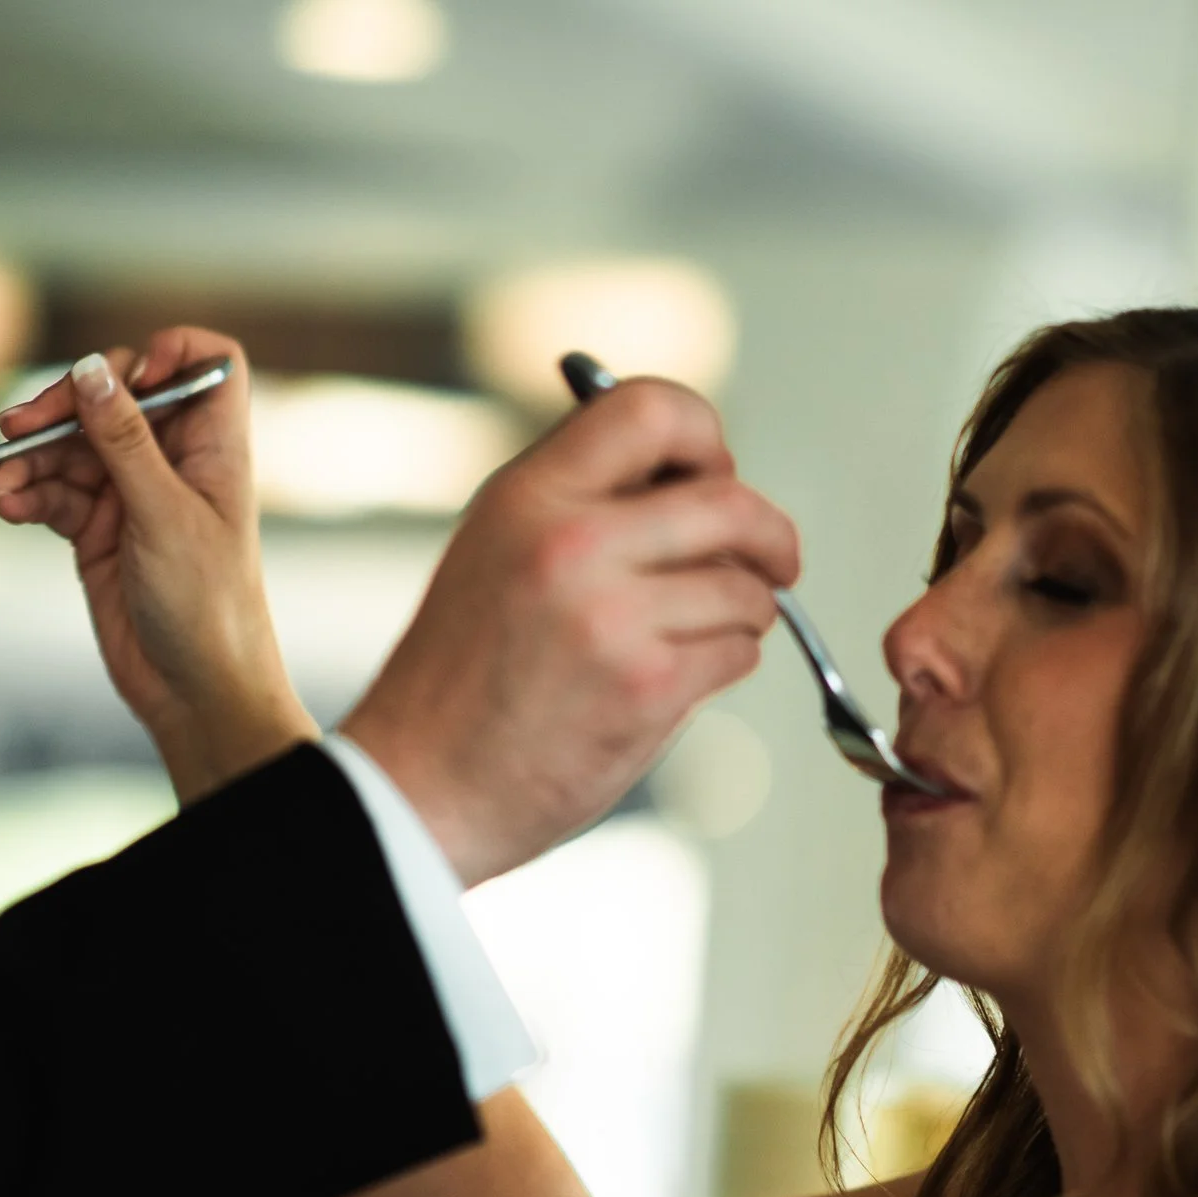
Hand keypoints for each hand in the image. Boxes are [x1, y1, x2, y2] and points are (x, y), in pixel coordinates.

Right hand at [0, 329, 316, 802]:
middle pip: (115, 398)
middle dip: (64, 407)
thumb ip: (125, 440)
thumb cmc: (208, 607)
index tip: (130, 373)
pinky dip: (26, 494)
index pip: (206, 364)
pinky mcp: (97, 531)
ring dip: (29, 460)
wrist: (195, 693)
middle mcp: (173, 462)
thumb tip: (94, 367)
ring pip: (72, 448)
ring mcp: (132, 495)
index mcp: (214, 448)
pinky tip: (4, 506)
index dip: (170, 353)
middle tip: (16, 427)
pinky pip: (52, 493)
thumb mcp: (165, 515)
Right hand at [341, 377, 799, 884]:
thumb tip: (695, 473)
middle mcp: (570, 542)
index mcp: (528, 495)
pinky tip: (681, 678)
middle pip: (729, 501)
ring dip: (747, 612)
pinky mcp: (646, 687)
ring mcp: (612, 617)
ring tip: (704, 634)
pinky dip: (728, 662)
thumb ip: (580, 502)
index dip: (704, 434)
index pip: (648, 407)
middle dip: (770, 533)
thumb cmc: (463, 677)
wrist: (420, 788)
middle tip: (777, 559)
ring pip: (744, 587)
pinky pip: (737, 651)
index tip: (715, 473)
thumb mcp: (495, 549)